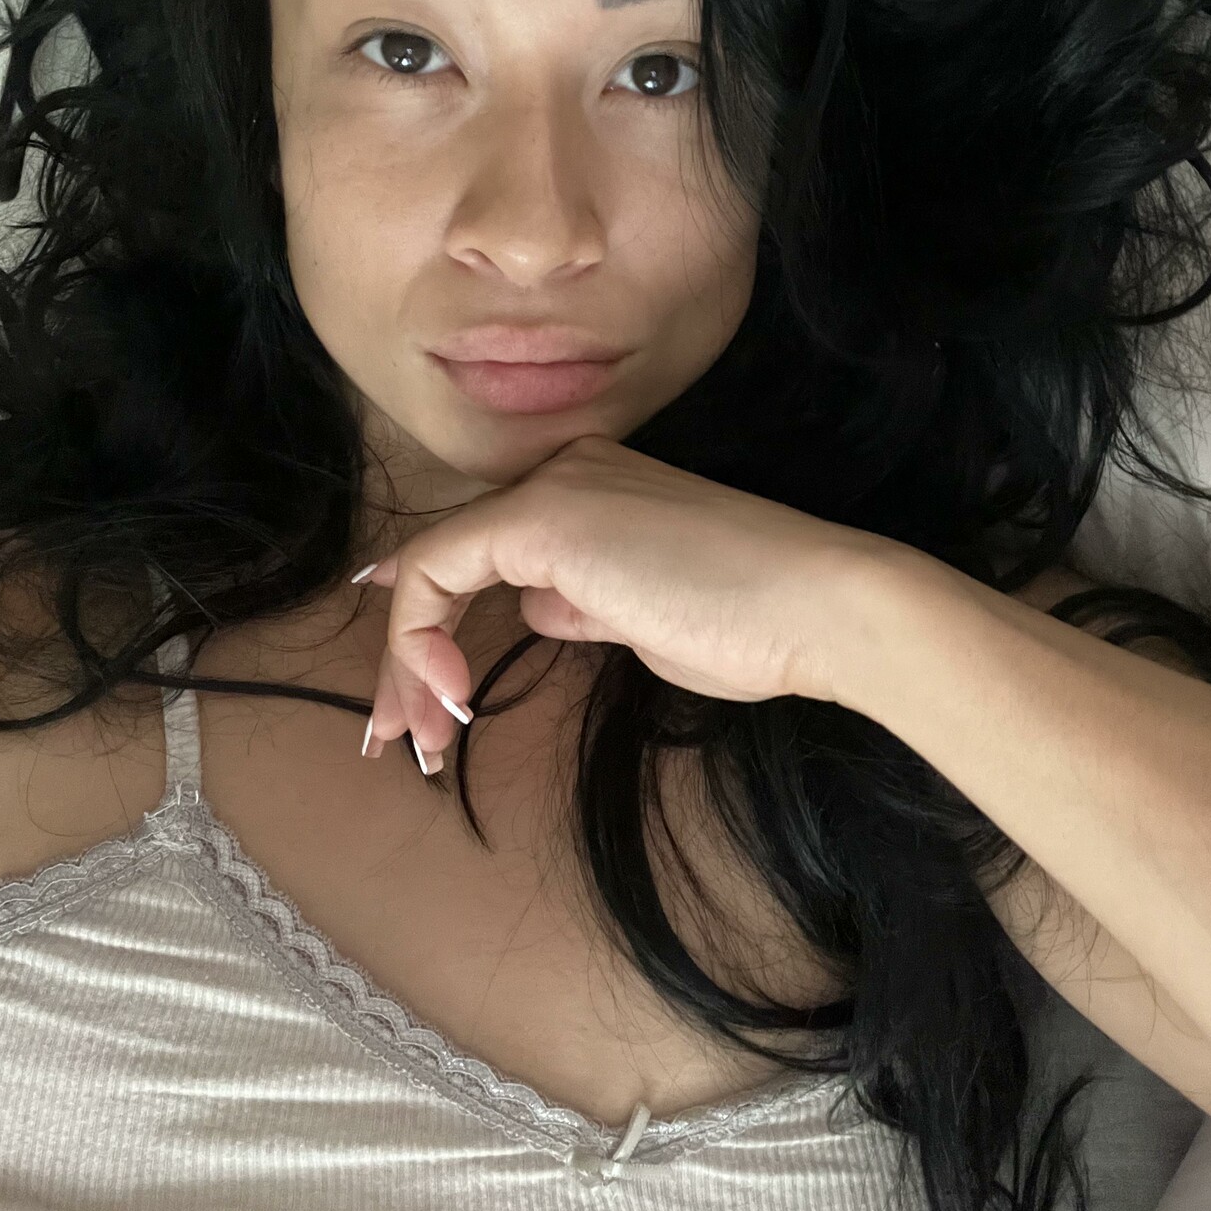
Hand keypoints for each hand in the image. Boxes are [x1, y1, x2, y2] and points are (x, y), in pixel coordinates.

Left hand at [357, 433, 876, 766]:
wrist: (816, 607)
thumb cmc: (751, 627)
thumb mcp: (644, 617)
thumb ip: (584, 601)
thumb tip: (541, 603)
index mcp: (595, 487)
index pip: (487, 552)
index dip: (434, 627)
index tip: (421, 702)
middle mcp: (565, 471)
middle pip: (452, 560)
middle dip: (409, 657)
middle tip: (394, 738)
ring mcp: (552, 488)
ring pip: (434, 566)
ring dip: (407, 662)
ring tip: (408, 740)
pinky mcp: (542, 517)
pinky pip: (440, 569)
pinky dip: (419, 638)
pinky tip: (440, 699)